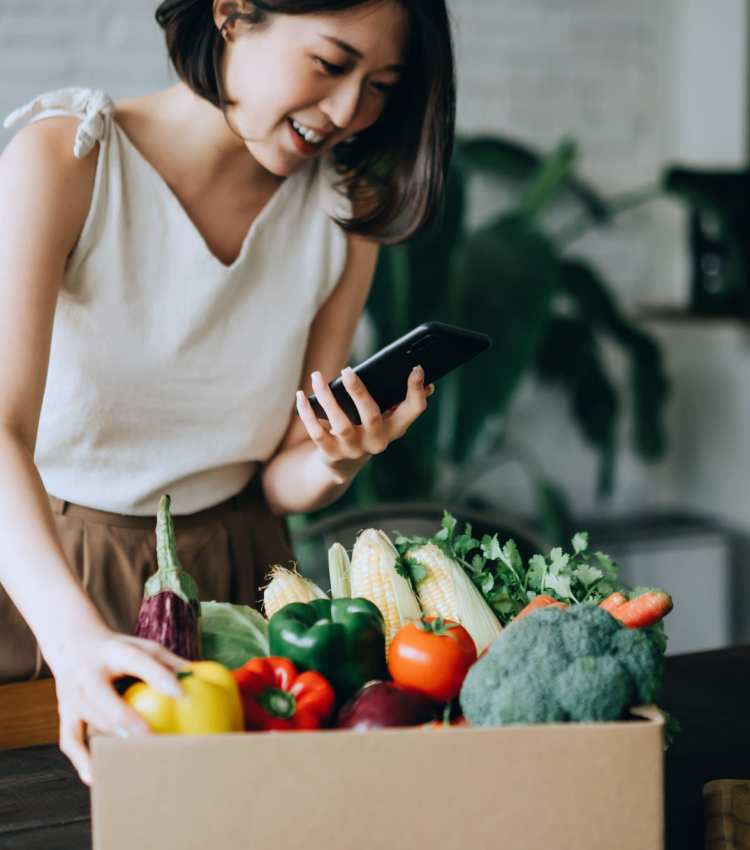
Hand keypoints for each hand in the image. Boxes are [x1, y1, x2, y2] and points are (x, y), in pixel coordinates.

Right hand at [49, 627, 188, 785]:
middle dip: (122, 717)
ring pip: (87, 720)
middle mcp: (88, 674)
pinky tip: (98, 776)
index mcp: (113, 652)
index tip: (180, 693)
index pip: (137, 661)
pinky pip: (70, 740)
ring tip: (131, 761)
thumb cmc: (119, 651)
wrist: (73, 645)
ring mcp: (73, 695)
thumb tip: (200, 677)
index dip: (158, 676)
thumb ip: (169, 662)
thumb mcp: (143, 646)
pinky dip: (82, 759)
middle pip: (101, 696)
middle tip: (148, 738)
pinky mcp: (65, 714)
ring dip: (107, 742)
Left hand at [295, 365, 434, 481]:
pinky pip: (317, 433)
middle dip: (359, 392)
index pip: (413, 410)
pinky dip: (308, 413)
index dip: (416, 390)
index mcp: (395, 428)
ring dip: (328, 399)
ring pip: (341, 424)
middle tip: (347, 370)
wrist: (343, 466)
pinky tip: (301, 396)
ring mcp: (353, 450)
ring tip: (317, 377)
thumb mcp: (386, 420)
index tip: (415, 368)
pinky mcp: (331, 454)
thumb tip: (425, 380)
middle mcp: (377, 442)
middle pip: (372, 416)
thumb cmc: (367, 431)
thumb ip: (401, 401)